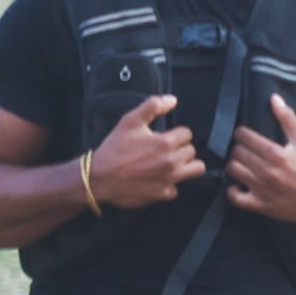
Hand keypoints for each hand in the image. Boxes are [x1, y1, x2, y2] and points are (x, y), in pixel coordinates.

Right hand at [83, 95, 202, 208]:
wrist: (99, 178)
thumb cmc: (114, 149)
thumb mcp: (130, 121)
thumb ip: (152, 106)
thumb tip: (172, 100)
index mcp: (165, 143)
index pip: (187, 134)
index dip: (176, 133)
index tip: (165, 137)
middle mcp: (171, 162)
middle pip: (192, 151)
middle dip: (181, 148)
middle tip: (165, 150)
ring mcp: (169, 180)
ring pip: (195, 170)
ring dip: (186, 165)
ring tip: (172, 163)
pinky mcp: (163, 194)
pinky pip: (176, 189)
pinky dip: (169, 185)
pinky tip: (157, 179)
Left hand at [225, 93, 295, 222]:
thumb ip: (288, 120)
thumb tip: (274, 98)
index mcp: (277, 154)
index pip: (244, 137)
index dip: (241, 133)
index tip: (245, 135)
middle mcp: (267, 172)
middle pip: (237, 152)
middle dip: (239, 148)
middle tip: (245, 149)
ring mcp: (262, 190)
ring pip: (233, 170)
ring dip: (235, 165)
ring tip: (243, 164)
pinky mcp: (260, 206)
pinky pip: (234, 197)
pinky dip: (233, 190)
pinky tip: (239, 185)